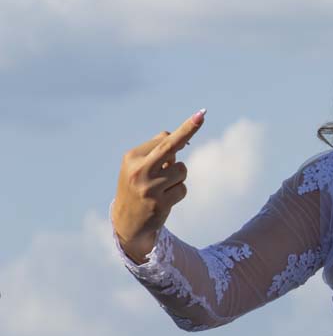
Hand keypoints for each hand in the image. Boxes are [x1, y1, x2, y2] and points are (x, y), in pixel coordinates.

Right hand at [112, 109, 205, 259]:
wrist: (127, 221)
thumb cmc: (138, 186)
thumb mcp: (140, 166)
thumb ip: (159, 151)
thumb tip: (184, 139)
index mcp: (133, 157)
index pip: (164, 138)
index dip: (184, 131)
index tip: (200, 115)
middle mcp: (139, 170)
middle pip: (170, 146)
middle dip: (188, 129)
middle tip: (202, 114)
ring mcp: (149, 187)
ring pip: (182, 170)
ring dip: (178, 177)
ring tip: (163, 186)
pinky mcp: (160, 203)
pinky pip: (183, 188)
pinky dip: (178, 192)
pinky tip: (165, 199)